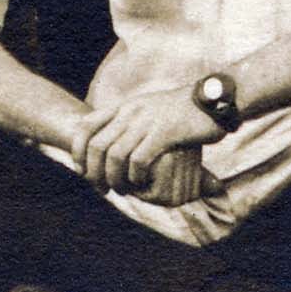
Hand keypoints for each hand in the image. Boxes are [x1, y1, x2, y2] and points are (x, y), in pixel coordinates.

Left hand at [72, 85, 221, 196]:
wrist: (213, 101)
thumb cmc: (184, 110)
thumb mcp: (150, 109)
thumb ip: (131, 121)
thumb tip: (114, 142)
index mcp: (126, 106)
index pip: (86, 125)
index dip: (77, 150)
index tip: (81, 170)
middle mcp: (132, 111)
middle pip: (97, 146)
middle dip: (94, 173)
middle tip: (101, 188)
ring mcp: (147, 122)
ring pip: (115, 156)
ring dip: (114, 179)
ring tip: (122, 190)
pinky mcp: (164, 133)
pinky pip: (138, 160)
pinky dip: (135, 176)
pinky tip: (141, 182)